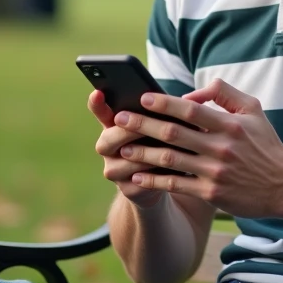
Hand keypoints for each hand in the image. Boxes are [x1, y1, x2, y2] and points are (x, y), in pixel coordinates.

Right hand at [87, 89, 163, 208]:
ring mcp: (114, 169)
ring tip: (168, 148)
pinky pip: (138, 182)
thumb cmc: (161, 142)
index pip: (100, 111)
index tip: (98, 93)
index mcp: (114, 125)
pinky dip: (155, 175)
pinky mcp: (127, 189)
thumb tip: (186, 100)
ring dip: (147, 154)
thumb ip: (163, 112)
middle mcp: (108, 147)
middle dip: (129, 131)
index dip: (96, 103)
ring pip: (125, 161)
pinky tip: (172, 169)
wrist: (160, 180)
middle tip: (145, 126)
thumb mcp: (161, 125)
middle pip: (109, 138)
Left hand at [113, 78, 282, 218]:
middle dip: (143, 125)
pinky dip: (154, 181)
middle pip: (173, 133)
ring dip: (143, 153)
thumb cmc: (266, 146)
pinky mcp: (211, 194)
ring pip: (170, 160)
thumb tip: (196, 90)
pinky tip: (136, 177)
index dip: (164, 103)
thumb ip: (225, 94)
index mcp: (229, 125)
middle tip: (120, 118)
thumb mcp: (253, 110)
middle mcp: (221, 147)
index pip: (190, 109)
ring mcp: (215, 172)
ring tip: (122, 147)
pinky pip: (176, 185)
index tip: (143, 97)